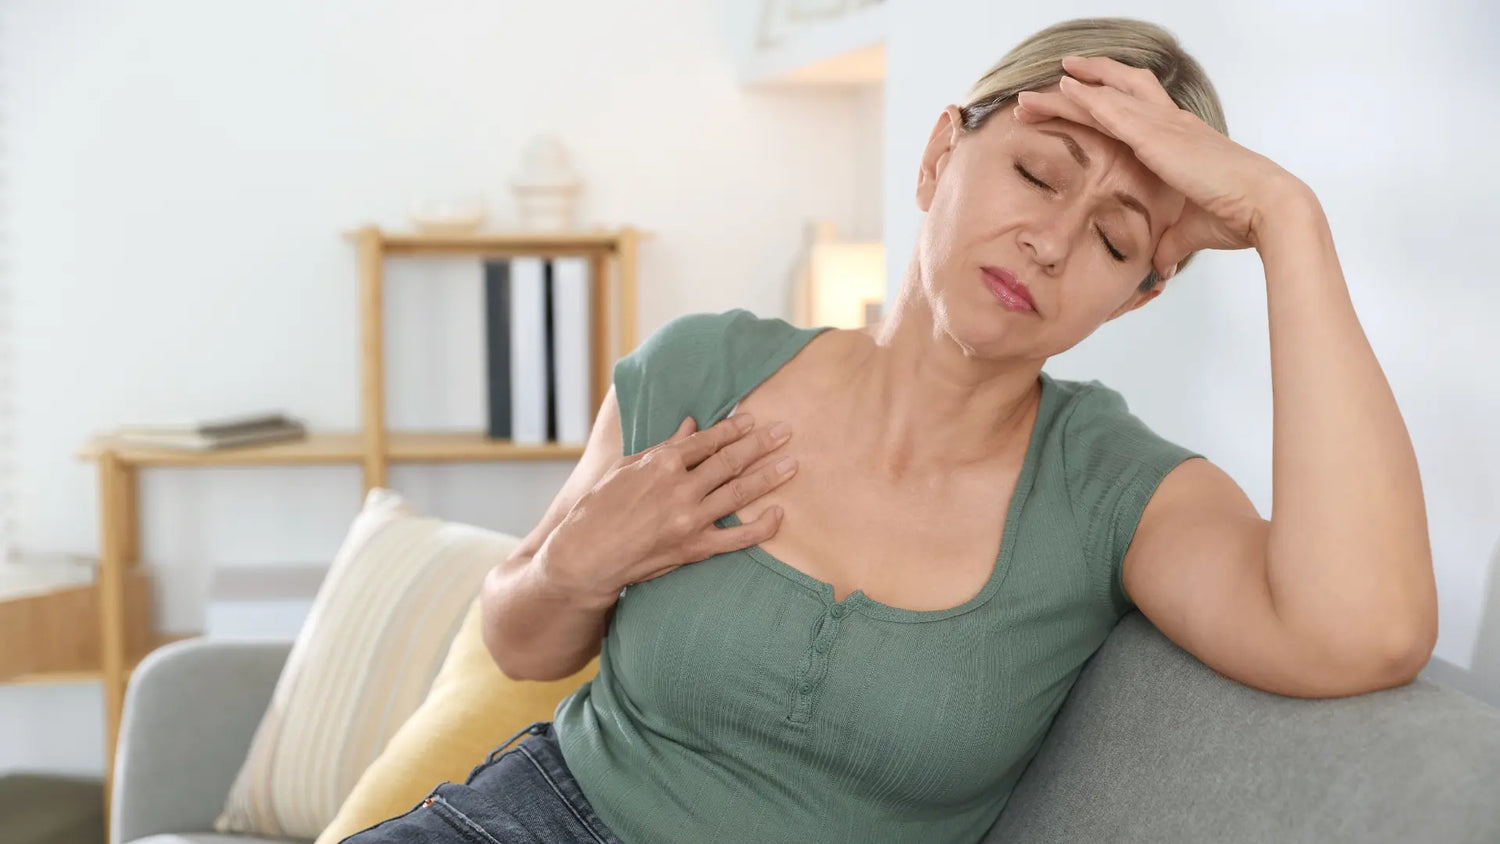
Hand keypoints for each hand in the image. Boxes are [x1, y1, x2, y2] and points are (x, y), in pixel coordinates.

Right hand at [543, 412, 796, 601]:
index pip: (707, 441)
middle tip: (786, 432)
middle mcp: (680, 487)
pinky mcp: (694, 548)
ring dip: (769, 476)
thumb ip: (664, 447)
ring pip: (740, 493)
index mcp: (662, 463)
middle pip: (730, 461)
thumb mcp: (628, 467)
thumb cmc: (600, 506)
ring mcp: (690, 518)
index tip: (753, 420)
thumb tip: (691, 425)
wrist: (587, 555)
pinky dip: (761, 527)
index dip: (733, 429)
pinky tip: (779, 514)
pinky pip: (737, 538)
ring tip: (792, 464)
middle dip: (761, 444)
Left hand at [1013, 54, 1312, 278]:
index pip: (1134, 110)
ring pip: (1106, 95)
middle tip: (1046, 87)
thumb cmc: (1236, 217)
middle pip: (1118, 90)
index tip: (1076, 100)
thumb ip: (1169, 243)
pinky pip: (1112, 109)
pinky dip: (1085, 98)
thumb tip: (1157, 265)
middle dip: (1083, 84)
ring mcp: (1164, 125)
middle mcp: (1171, 123)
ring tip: (1030, 95)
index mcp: (1180, 139)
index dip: (1104, 101)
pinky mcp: (1158, 136)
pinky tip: (1062, 90)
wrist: (1263, 208)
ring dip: (1068, 92)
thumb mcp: (1190, 230)